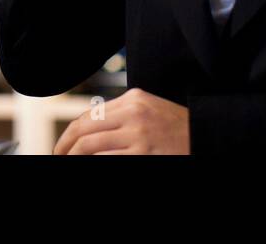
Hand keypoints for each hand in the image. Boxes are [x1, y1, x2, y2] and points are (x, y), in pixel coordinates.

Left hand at [53, 88, 189, 154]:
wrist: (207, 136)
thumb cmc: (177, 129)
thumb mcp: (149, 110)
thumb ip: (122, 114)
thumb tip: (89, 128)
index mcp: (133, 99)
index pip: (89, 115)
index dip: (69, 133)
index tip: (62, 146)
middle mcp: (134, 112)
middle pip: (84, 128)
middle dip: (65, 146)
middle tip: (58, 156)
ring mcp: (139, 134)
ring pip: (90, 145)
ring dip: (74, 157)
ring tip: (69, 163)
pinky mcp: (144, 153)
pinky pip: (106, 159)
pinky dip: (93, 163)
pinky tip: (89, 166)